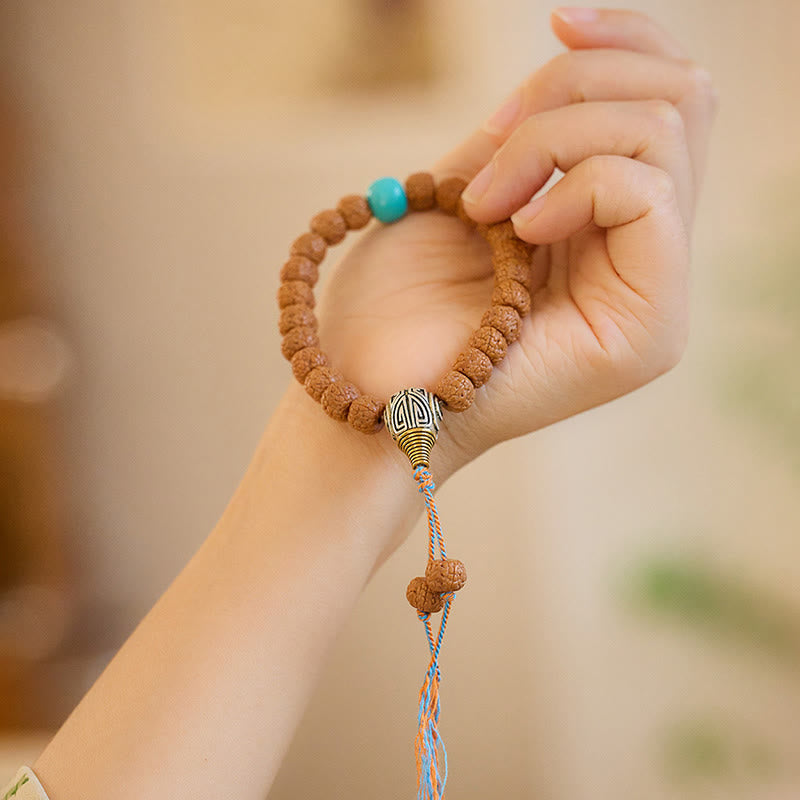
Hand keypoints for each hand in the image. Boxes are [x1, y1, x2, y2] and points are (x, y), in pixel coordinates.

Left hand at [315, 7, 716, 478]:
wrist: (365, 390)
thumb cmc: (394, 306)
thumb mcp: (463, 189)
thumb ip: (526, 138)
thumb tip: (568, 66)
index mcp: (606, 225)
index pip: (667, 101)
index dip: (623, 39)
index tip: (556, 17)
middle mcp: (643, 255)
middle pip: (678, 101)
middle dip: (574, 88)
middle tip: (492, 144)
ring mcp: (654, 292)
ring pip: (663, 134)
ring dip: (554, 139)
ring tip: (485, 203)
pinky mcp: (650, 326)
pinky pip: (647, 193)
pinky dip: (572, 184)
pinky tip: (517, 229)